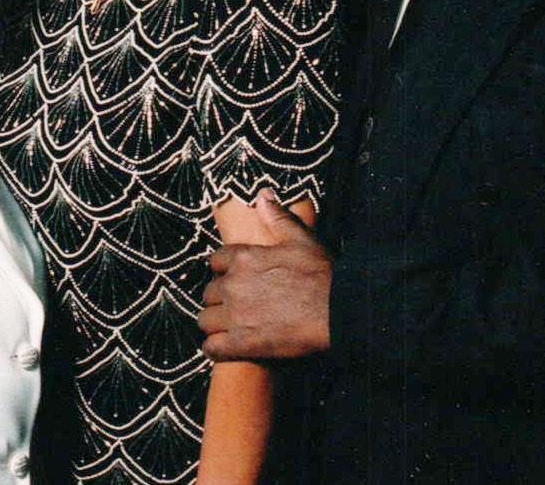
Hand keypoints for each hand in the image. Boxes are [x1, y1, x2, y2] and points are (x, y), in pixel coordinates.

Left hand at [199, 191, 331, 360]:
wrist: (340, 312)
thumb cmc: (323, 275)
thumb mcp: (302, 239)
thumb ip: (277, 218)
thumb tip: (262, 195)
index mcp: (243, 258)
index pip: (215, 262)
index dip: (225, 270)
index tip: (236, 278)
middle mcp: (233, 285)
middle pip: (209, 292)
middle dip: (220, 299)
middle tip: (237, 306)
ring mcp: (235, 315)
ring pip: (205, 320)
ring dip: (215, 324)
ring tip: (229, 328)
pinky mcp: (242, 344)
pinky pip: (212, 348)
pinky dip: (216, 349)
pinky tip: (227, 348)